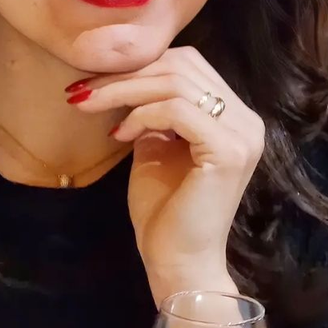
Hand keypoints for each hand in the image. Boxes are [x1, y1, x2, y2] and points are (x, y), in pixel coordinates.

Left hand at [67, 47, 264, 298]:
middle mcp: (246, 120)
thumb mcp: (153, 147)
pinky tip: (120, 134)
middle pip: (182, 66)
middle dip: (125, 73)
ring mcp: (242, 134)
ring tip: (90, 106)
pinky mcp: (228, 151)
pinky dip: (142, 115)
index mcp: (233, 116)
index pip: (186, 65)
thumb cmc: (164, 211)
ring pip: (176, 84)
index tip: (91, 84)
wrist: (178, 262)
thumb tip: (125, 81)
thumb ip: (151, 112)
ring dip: (124, 91)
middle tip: (82, 90)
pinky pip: (177, 110)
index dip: (138, 66)